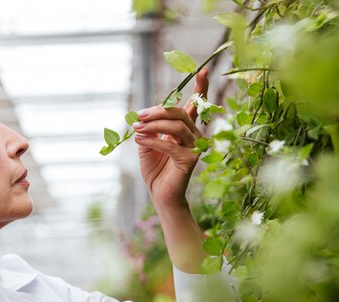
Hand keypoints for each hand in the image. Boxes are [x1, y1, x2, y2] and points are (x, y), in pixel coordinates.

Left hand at [133, 68, 209, 206]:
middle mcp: (194, 135)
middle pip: (179, 113)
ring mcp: (195, 148)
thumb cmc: (155, 169)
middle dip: (158, 111)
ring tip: (136, 129)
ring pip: (176, 127)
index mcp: (185, 129)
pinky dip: (153, 140)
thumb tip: (140, 117)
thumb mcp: (147, 144)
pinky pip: (170, 144)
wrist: (159, 194)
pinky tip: (139, 139)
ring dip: (153, 126)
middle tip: (138, 116)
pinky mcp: (190, 160)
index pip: (195, 105)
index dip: (200, 87)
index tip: (202, 69)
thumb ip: (148, 129)